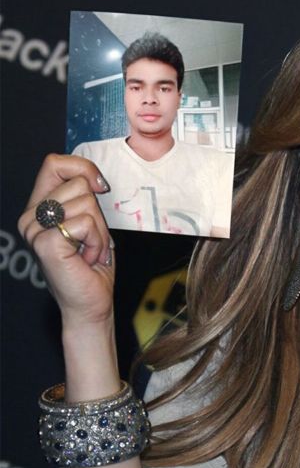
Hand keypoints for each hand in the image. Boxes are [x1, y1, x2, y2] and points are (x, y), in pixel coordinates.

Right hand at [18, 154, 114, 327]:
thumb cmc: (91, 267)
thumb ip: (82, 197)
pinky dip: (97, 242)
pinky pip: (86, 223)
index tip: (100, 188)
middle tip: (91, 241)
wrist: (90, 305)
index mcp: (37, 208)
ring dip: (99, 231)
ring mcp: (35, 230)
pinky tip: (88, 259)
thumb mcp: (88, 222)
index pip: (54, 163)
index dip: (82, 168)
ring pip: (86, 203)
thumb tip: (93, 178)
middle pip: (77, 183)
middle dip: (97, 213)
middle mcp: (30, 217)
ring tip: (89, 251)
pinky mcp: (46, 242)